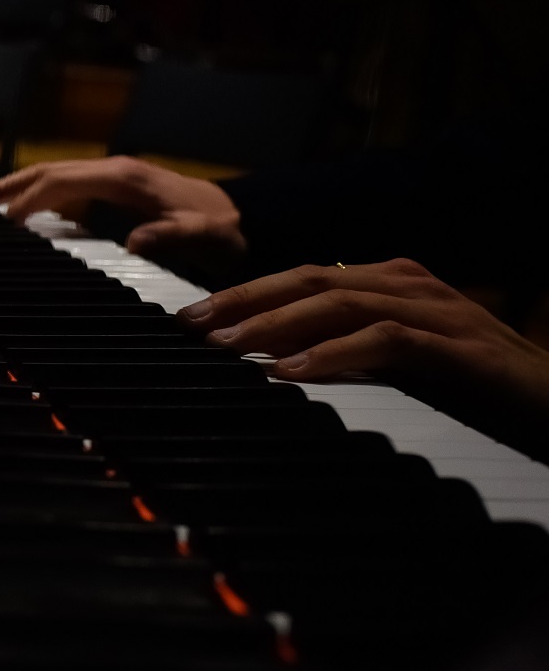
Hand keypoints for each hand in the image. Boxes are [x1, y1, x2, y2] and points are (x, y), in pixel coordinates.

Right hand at [0, 157, 246, 266]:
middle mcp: (112, 170)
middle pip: (43, 174)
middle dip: (0, 189)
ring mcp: (111, 177)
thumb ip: (170, 237)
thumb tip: (133, 244)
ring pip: (49, 179)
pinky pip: (63, 190)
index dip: (26, 200)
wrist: (248, 216)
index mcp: (122, 177)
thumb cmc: (223, 229)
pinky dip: (34, 199)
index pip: (59, 181)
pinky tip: (20, 217)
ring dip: (11, 192)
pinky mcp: (114, 189)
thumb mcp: (202, 236)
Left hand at [181, 258, 548, 411]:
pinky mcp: (463, 349)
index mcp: (394, 285)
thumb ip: (345, 357)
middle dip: (246, 301)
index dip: (245, 294)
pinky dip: (335, 354)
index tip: (192, 319)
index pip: (306, 278)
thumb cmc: (478, 392)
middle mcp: (414, 287)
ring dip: (277, 324)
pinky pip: (388, 341)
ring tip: (227, 347)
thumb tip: (271, 364)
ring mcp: (441, 313)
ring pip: (343, 302)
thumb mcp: (396, 369)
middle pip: (314, 280)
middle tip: (192, 327)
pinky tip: (292, 371)